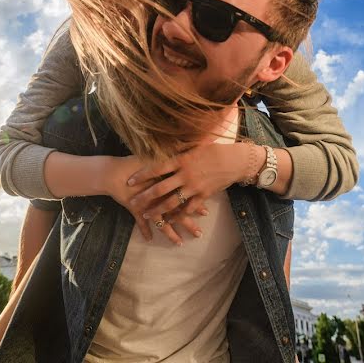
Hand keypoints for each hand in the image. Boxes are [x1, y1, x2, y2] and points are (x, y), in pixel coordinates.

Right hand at [103, 155, 204, 245]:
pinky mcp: (137, 211)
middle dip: (189, 225)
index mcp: (168, 185)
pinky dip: (145, 231)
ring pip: (162, 224)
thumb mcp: (156, 157)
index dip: (196, 206)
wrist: (115, 172)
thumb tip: (186, 145)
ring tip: (180, 243)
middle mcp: (161, 199)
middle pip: (177, 215)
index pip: (186, 198)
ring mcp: (149, 207)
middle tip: (199, 234)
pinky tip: (149, 239)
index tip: (206, 213)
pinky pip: (142, 224)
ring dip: (171, 235)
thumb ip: (172, 154)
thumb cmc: (135, 162)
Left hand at [126, 142, 251, 220]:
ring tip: (146, 215)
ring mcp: (194, 187)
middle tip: (132, 202)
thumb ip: (179, 147)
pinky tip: (169, 220)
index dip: (142, 175)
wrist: (234, 161)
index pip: (157, 168)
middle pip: (161, 188)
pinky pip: (187, 208)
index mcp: (182, 160)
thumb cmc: (214, 150)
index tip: (129, 181)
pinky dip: (178, 215)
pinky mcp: (202, 196)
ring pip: (172, 202)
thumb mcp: (195, 145)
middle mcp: (186, 175)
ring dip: (158, 210)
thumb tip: (163, 143)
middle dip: (145, 197)